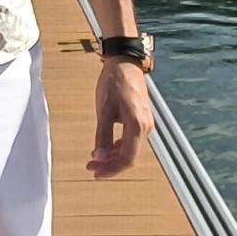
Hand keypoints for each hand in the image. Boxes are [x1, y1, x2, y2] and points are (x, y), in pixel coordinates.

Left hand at [87, 58, 153, 178]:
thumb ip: (102, 135)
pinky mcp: (140, 118)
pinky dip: (117, 146)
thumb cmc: (115, 82)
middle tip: (91, 166)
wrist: (124, 63)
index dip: (111, 169)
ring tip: (94, 158)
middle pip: (129, 156)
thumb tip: (99, 156)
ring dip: (112, 156)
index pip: (127, 159)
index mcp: (138, 125)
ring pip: (130, 149)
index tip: (96, 172)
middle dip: (109, 164)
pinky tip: (104, 147)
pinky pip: (130, 140)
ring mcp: (144, 123)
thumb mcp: (104, 109)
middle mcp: (145, 127)